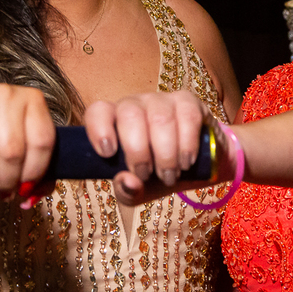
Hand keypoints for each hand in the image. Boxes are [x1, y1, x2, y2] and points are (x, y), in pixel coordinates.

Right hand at [0, 76, 56, 204]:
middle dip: (7, 181)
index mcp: (34, 101)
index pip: (42, 142)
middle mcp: (8, 95)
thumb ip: (38, 171)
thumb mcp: (24, 138)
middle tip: (3, 194)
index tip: (24, 190)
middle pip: (11, 149)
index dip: (34, 173)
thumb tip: (28, 202)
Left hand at [83, 90, 218, 205]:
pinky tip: (186, 161)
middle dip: (138, 150)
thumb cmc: (157, 175)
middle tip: (146, 174)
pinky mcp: (188, 102)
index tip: (108, 153)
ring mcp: (162, 100)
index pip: (98, 111)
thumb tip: (129, 182)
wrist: (194, 170)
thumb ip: (128, 191)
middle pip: (130, 114)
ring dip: (165, 152)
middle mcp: (135, 105)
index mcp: (114, 122)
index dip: (100, 128)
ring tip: (169, 174)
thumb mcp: (138, 190)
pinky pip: (188, 115)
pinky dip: (187, 143)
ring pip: (160, 117)